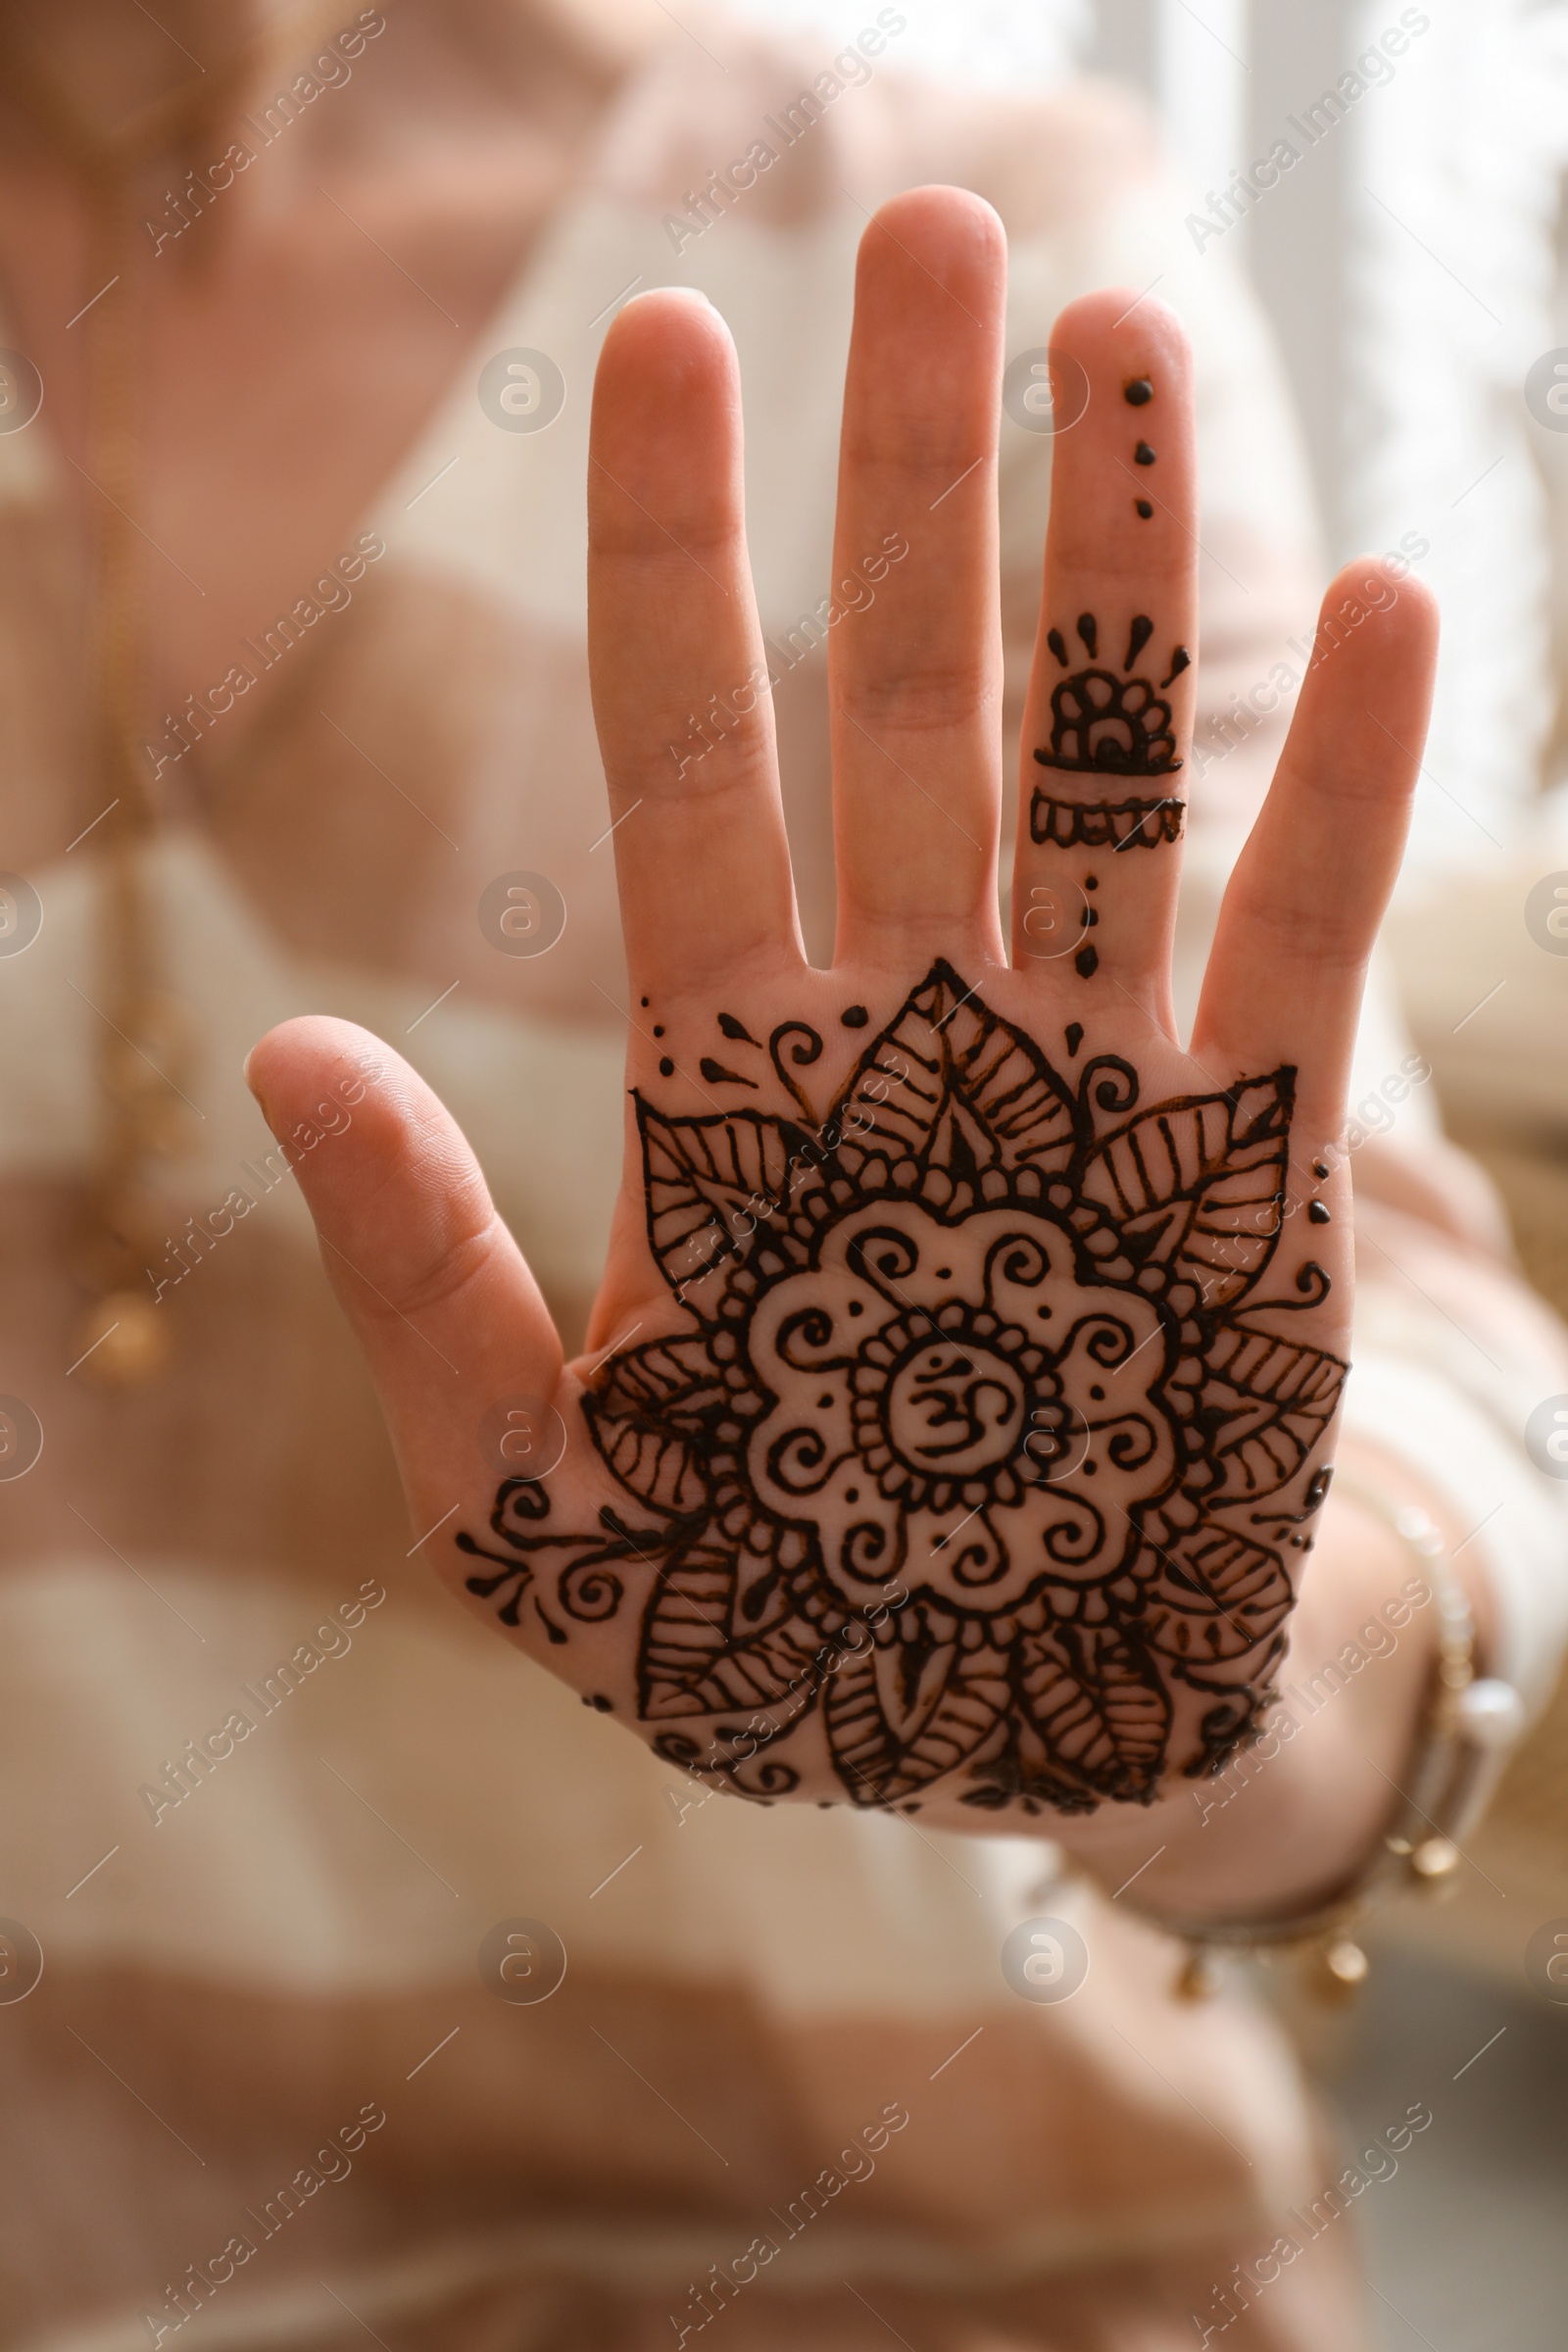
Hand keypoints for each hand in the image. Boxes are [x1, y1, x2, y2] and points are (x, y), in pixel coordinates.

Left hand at [246, 187, 1436, 1827]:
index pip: (685, 766)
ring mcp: (1087, 1078)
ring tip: (1124, 332)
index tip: (661, 336)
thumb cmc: (774, 1644)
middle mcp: (911, 1034)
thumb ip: (424, 1291)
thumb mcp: (544, 1510)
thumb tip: (288, 1049)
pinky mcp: (1247, 1165)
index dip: (667, 553)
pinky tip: (1389, 612)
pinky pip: (1298, 945)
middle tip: (932, 237)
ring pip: (1102, 772)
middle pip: (901, 706)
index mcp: (729, 1091)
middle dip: (910, 480)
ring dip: (1115, 562)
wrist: (1021, 1741)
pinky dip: (1340, 795)